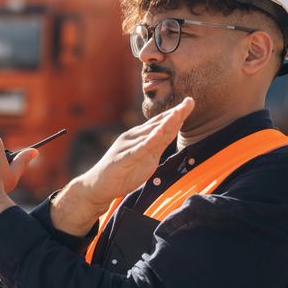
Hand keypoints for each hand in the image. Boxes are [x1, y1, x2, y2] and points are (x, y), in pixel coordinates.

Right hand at [51, 97, 193, 235]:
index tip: (190, 103)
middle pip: (158, 124)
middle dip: (175, 113)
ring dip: (165, 123)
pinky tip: (159, 133)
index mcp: (140, 137)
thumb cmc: (122, 173)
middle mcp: (134, 137)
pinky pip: (139, 149)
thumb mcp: (145, 158)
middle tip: (190, 101)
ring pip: (150, 133)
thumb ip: (156, 146)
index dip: (176, 113)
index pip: (160, 123)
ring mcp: (128, 146)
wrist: (97, 186)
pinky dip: (149, 141)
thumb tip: (168, 134)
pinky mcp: (123, 158)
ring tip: (178, 113)